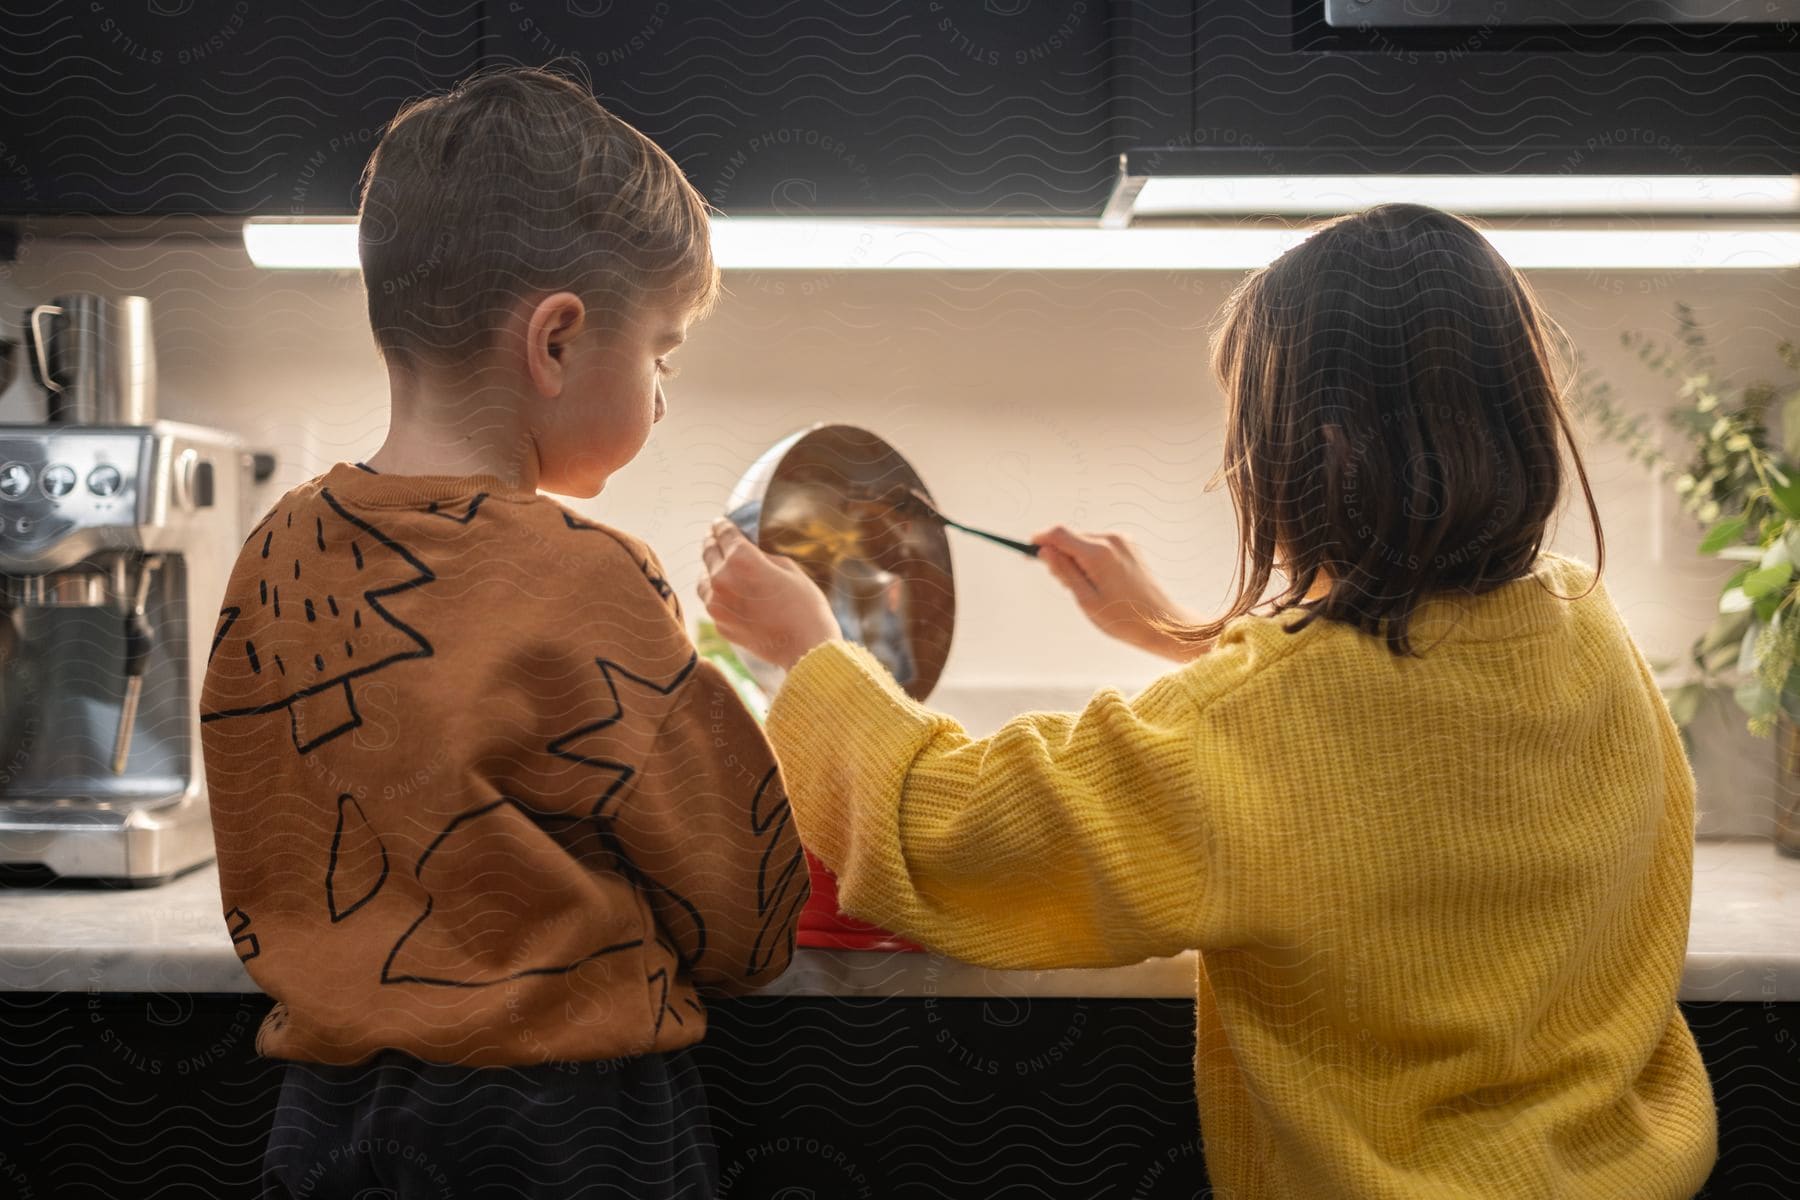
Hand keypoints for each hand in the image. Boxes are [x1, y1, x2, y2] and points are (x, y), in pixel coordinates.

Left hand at [699, 519, 841, 670]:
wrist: (805, 649)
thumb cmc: (805, 607)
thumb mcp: (790, 569)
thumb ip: (764, 557)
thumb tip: (752, 555)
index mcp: (741, 559)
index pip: (724, 534)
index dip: (722, 525)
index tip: (720, 523)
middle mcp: (722, 579)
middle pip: (709, 553)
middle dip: (713, 543)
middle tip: (715, 539)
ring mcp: (717, 605)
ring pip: (704, 580)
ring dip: (711, 570)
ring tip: (719, 568)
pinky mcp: (720, 625)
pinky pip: (712, 603)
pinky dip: (718, 595)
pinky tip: (730, 595)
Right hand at [1033, 525, 1209, 662]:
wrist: (1162, 622)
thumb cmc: (1124, 618)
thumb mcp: (1086, 600)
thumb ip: (1064, 572)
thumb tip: (1045, 551)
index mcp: (1099, 553)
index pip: (1059, 534)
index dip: (1040, 541)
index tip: (1028, 553)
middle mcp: (1111, 540)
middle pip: (1071, 538)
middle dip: (1060, 556)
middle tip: (1065, 585)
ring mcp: (1122, 541)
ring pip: (1084, 542)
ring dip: (1076, 559)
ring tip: (1087, 589)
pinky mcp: (1129, 546)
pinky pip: (1098, 546)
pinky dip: (1090, 559)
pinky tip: (1099, 582)